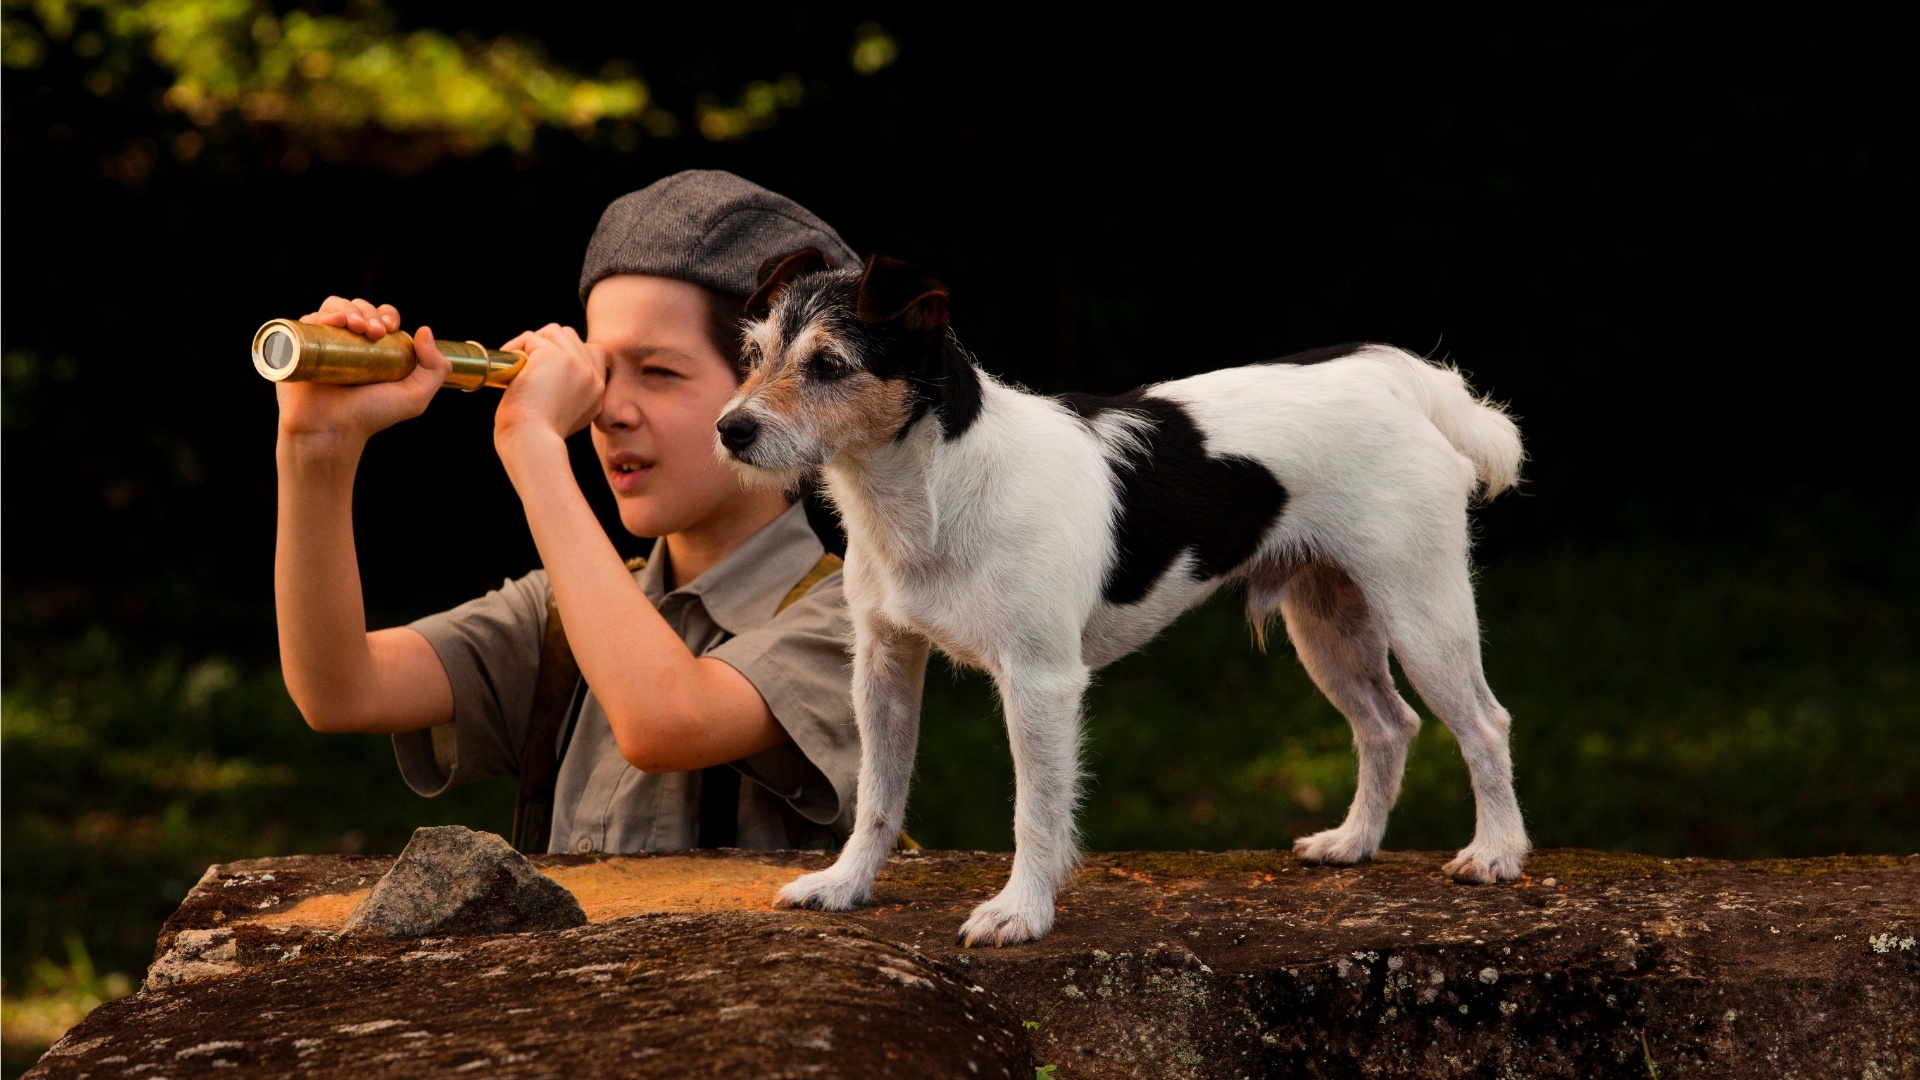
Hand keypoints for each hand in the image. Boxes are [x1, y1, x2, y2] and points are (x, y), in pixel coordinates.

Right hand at [275, 297, 448, 446]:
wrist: (331, 430)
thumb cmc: (371, 416)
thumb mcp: (415, 397)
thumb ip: (435, 369)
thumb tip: (425, 330)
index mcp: (374, 348)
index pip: (381, 316)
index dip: (387, 314)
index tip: (390, 328)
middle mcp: (347, 342)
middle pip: (358, 308)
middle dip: (369, 312)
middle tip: (374, 332)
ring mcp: (323, 342)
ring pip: (334, 308)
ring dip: (347, 308)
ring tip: (355, 325)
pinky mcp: (299, 346)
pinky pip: (308, 319)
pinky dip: (322, 314)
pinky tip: (333, 322)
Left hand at [493, 323, 605, 452]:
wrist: (530, 442)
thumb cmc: (536, 436)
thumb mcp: (565, 415)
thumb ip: (569, 391)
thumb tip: (549, 371)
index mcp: (597, 392)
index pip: (593, 352)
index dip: (568, 352)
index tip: (547, 370)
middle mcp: (592, 377)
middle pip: (570, 337)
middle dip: (546, 345)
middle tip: (528, 368)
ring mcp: (576, 364)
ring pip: (553, 332)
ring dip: (531, 344)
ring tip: (518, 366)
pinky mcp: (554, 356)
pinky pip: (530, 338)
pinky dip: (515, 348)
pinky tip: (510, 369)